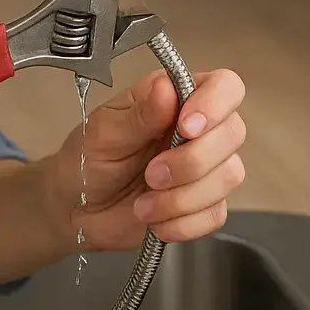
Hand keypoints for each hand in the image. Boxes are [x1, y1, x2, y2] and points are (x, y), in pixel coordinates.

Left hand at [48, 67, 245, 250]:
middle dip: (192, 162)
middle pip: (233, 133)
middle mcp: (197, 128)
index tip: (185, 128)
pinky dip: (183, 223)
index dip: (215, 105)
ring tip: (143, 205)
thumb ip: (140, 114)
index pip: (224, 86)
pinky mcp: (204, 204)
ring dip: (182, 197)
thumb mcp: (104, 133)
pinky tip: (155, 221)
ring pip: (229, 176)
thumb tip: (167, 88)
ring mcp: (206, 167)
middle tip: (151, 175)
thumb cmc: (87, 160)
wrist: (77, 210)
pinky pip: (216, 214)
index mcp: (175, 97)